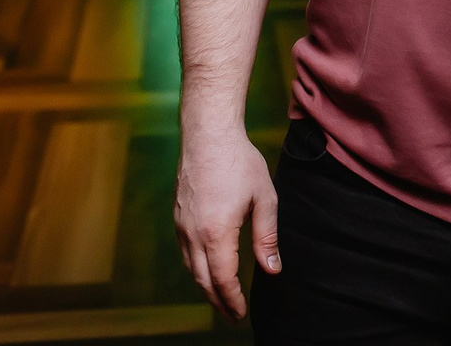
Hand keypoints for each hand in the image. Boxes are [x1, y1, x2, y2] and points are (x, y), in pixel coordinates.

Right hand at [174, 130, 278, 319]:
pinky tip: (206, 269)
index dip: (232, 300)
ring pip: (190, 268)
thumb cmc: (239, 162)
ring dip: (205, 287)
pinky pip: (185, 252)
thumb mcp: (264, 198)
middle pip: (203, 280)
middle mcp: (193, 233)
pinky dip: (196, 268)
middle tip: (231, 316)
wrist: (208, 134)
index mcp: (217, 233)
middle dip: (217, 301)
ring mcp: (182, 225)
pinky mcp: (177, 216)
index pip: (223, 279)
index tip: (241, 314)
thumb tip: (273, 269)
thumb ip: (267, 237)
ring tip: (220, 298)